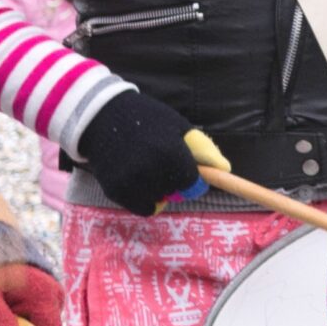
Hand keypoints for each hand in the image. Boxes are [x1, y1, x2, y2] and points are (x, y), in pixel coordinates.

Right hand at [75, 89, 210, 215]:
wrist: (101, 116)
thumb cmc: (146, 119)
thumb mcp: (177, 126)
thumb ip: (202, 149)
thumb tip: (225, 169)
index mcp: (170, 153)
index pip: (193, 183)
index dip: (194, 180)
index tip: (189, 173)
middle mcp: (150, 171)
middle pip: (176, 194)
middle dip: (175, 184)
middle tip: (164, 166)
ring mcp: (131, 183)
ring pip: (159, 202)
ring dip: (159, 192)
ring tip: (148, 169)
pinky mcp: (115, 191)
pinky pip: (142, 208)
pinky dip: (144, 199)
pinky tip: (138, 180)